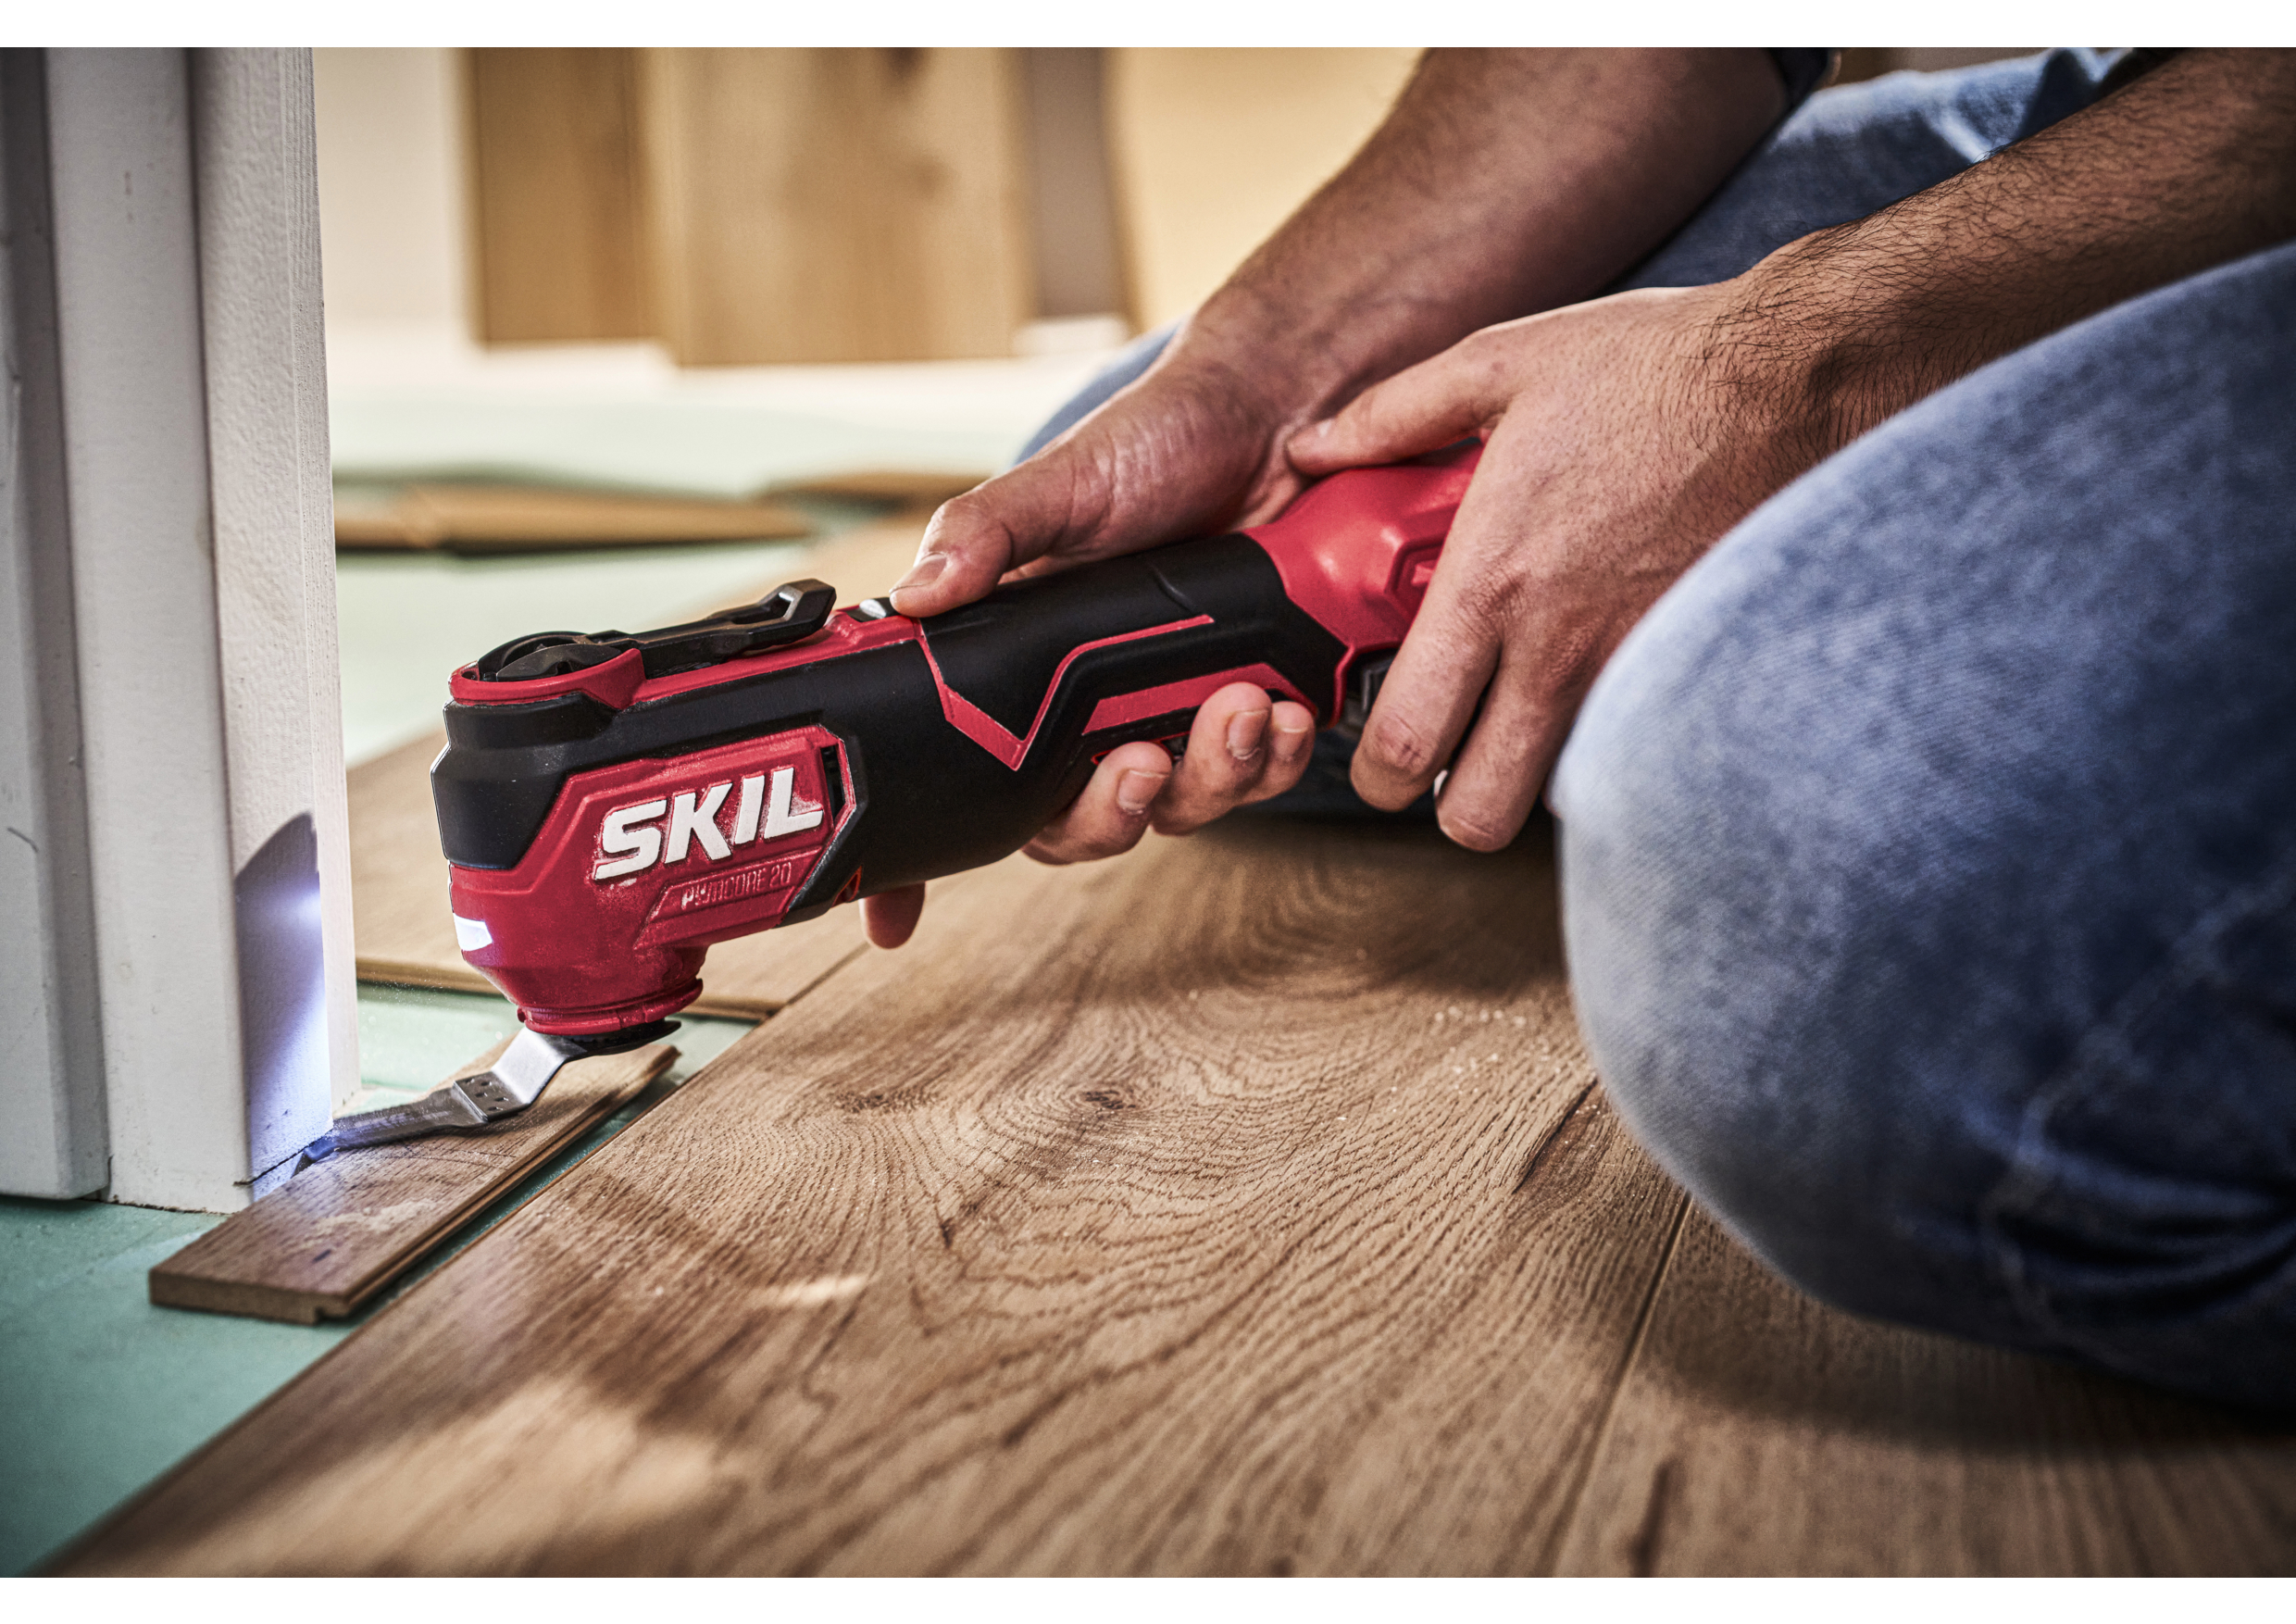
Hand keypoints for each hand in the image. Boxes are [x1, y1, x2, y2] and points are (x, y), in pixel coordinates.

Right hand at [860, 339, 1327, 950]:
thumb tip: (916, 594)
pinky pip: (1261, 775)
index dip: (923, 858)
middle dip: (1110, 814)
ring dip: (1211, 776)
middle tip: (1139, 764)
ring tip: (1241, 707)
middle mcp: (1091, 711)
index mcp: (1023, 672)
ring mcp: (1175, 715)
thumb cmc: (1159, 442)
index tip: (887, 917)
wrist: (1280, 415)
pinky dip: (1277, 755)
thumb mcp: (1061, 483)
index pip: (962, 784)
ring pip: (1178, 808)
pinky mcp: (1257, 708)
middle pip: (1075, 826)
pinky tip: (1288, 711)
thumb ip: (986, 533)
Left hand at [1286, 282, 1810, 851]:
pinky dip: (1609, 737)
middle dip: (1447, 803)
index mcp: (1492, 583)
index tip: (1380, 749)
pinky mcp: (1696, 668)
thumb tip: (1313, 449)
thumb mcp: (1499, 364)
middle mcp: (1559, 647)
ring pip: (1560, 794)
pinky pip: (1635, 746)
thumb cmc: (1654, 366)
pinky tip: (1600, 673)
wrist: (1799, 376)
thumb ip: (1391, 416)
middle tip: (1449, 751)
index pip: (1406, 742)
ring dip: (1533, 772)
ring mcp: (1633, 668)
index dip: (1375, 773)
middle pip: (1478, 814)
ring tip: (1525, 708)